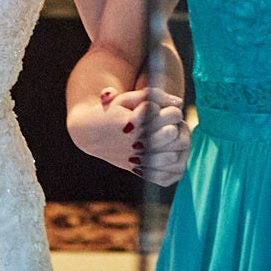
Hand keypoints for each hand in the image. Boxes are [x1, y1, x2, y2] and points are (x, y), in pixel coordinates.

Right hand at [69, 86, 190, 187]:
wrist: (90, 134)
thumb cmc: (113, 112)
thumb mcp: (128, 98)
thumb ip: (155, 95)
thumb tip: (180, 102)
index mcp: (135, 122)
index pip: (173, 114)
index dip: (172, 110)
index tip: (163, 110)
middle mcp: (137, 143)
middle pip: (173, 134)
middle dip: (175, 125)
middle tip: (168, 123)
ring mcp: (139, 161)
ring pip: (175, 155)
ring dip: (177, 144)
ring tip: (169, 137)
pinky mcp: (141, 173)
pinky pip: (170, 175)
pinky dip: (175, 166)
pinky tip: (170, 153)